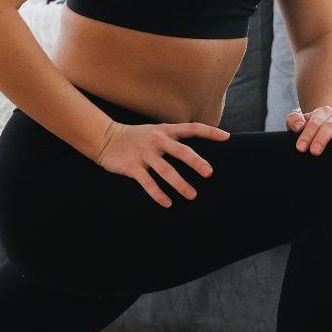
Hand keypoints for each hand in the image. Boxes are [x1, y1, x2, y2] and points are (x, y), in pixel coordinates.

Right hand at [95, 120, 229, 207]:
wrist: (105, 138)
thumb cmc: (137, 137)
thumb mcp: (156, 131)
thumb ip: (174, 138)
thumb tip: (196, 151)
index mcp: (165, 131)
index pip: (191, 128)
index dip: (209, 132)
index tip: (226, 137)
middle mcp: (156, 140)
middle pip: (181, 151)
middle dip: (196, 162)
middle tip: (209, 173)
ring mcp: (144, 154)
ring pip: (165, 170)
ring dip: (180, 184)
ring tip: (192, 195)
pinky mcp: (132, 167)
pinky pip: (148, 183)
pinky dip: (158, 194)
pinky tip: (168, 203)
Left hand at [286, 105, 331, 153]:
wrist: (324, 133)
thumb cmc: (309, 132)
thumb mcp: (298, 125)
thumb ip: (293, 120)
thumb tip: (299, 125)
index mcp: (323, 113)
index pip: (315, 121)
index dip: (307, 134)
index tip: (300, 148)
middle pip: (331, 125)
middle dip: (322, 137)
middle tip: (314, 152)